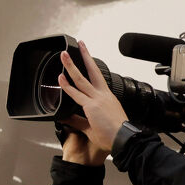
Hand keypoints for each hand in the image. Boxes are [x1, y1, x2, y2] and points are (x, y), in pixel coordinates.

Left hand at [56, 41, 127, 162]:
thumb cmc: (114, 135)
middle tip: (81, 45)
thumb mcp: (92, 126)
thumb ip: (78, 120)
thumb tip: (66, 118)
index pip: (97, 79)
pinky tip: (60, 78)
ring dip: (71, 66)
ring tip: (64, 55)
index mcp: (107, 98)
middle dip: (86, 56)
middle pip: (93, 71)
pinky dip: (67, 86)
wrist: (124, 140)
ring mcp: (98, 99)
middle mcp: (103, 95)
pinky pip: (76, 94)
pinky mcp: (92, 106)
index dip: (91, 68)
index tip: (87, 60)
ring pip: (82, 79)